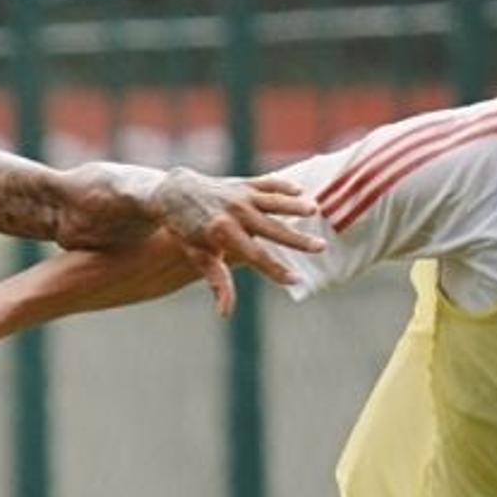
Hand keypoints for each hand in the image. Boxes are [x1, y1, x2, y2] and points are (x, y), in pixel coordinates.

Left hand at [148, 171, 323, 313]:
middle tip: (321, 247)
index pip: (256, 256)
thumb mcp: (198, 257)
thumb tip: (225, 313)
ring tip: (315, 210)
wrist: (175, 193)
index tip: (296, 279)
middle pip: (272, 229)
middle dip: (297, 239)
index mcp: (223, 233)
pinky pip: (267, 184)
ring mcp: (240, 195)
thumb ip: (217, 282)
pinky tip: (300, 191)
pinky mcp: (244, 183)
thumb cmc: (187, 231)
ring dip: (294, 206)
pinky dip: (283, 186)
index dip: (276, 269)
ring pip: (273, 201)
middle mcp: (234, 213)